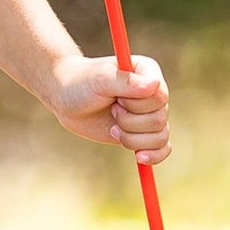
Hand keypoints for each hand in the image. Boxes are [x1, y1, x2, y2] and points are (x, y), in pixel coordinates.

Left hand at [46, 52, 169, 164]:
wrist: (66, 99)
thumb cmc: (81, 83)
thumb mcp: (100, 79)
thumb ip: (126, 82)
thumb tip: (154, 86)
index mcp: (148, 72)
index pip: (160, 96)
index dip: (137, 105)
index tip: (116, 99)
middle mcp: (154, 93)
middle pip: (159, 119)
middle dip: (129, 121)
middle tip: (112, 110)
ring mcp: (149, 114)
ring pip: (159, 137)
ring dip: (132, 138)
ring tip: (113, 128)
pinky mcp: (143, 133)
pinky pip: (162, 148)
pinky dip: (153, 156)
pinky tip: (139, 157)